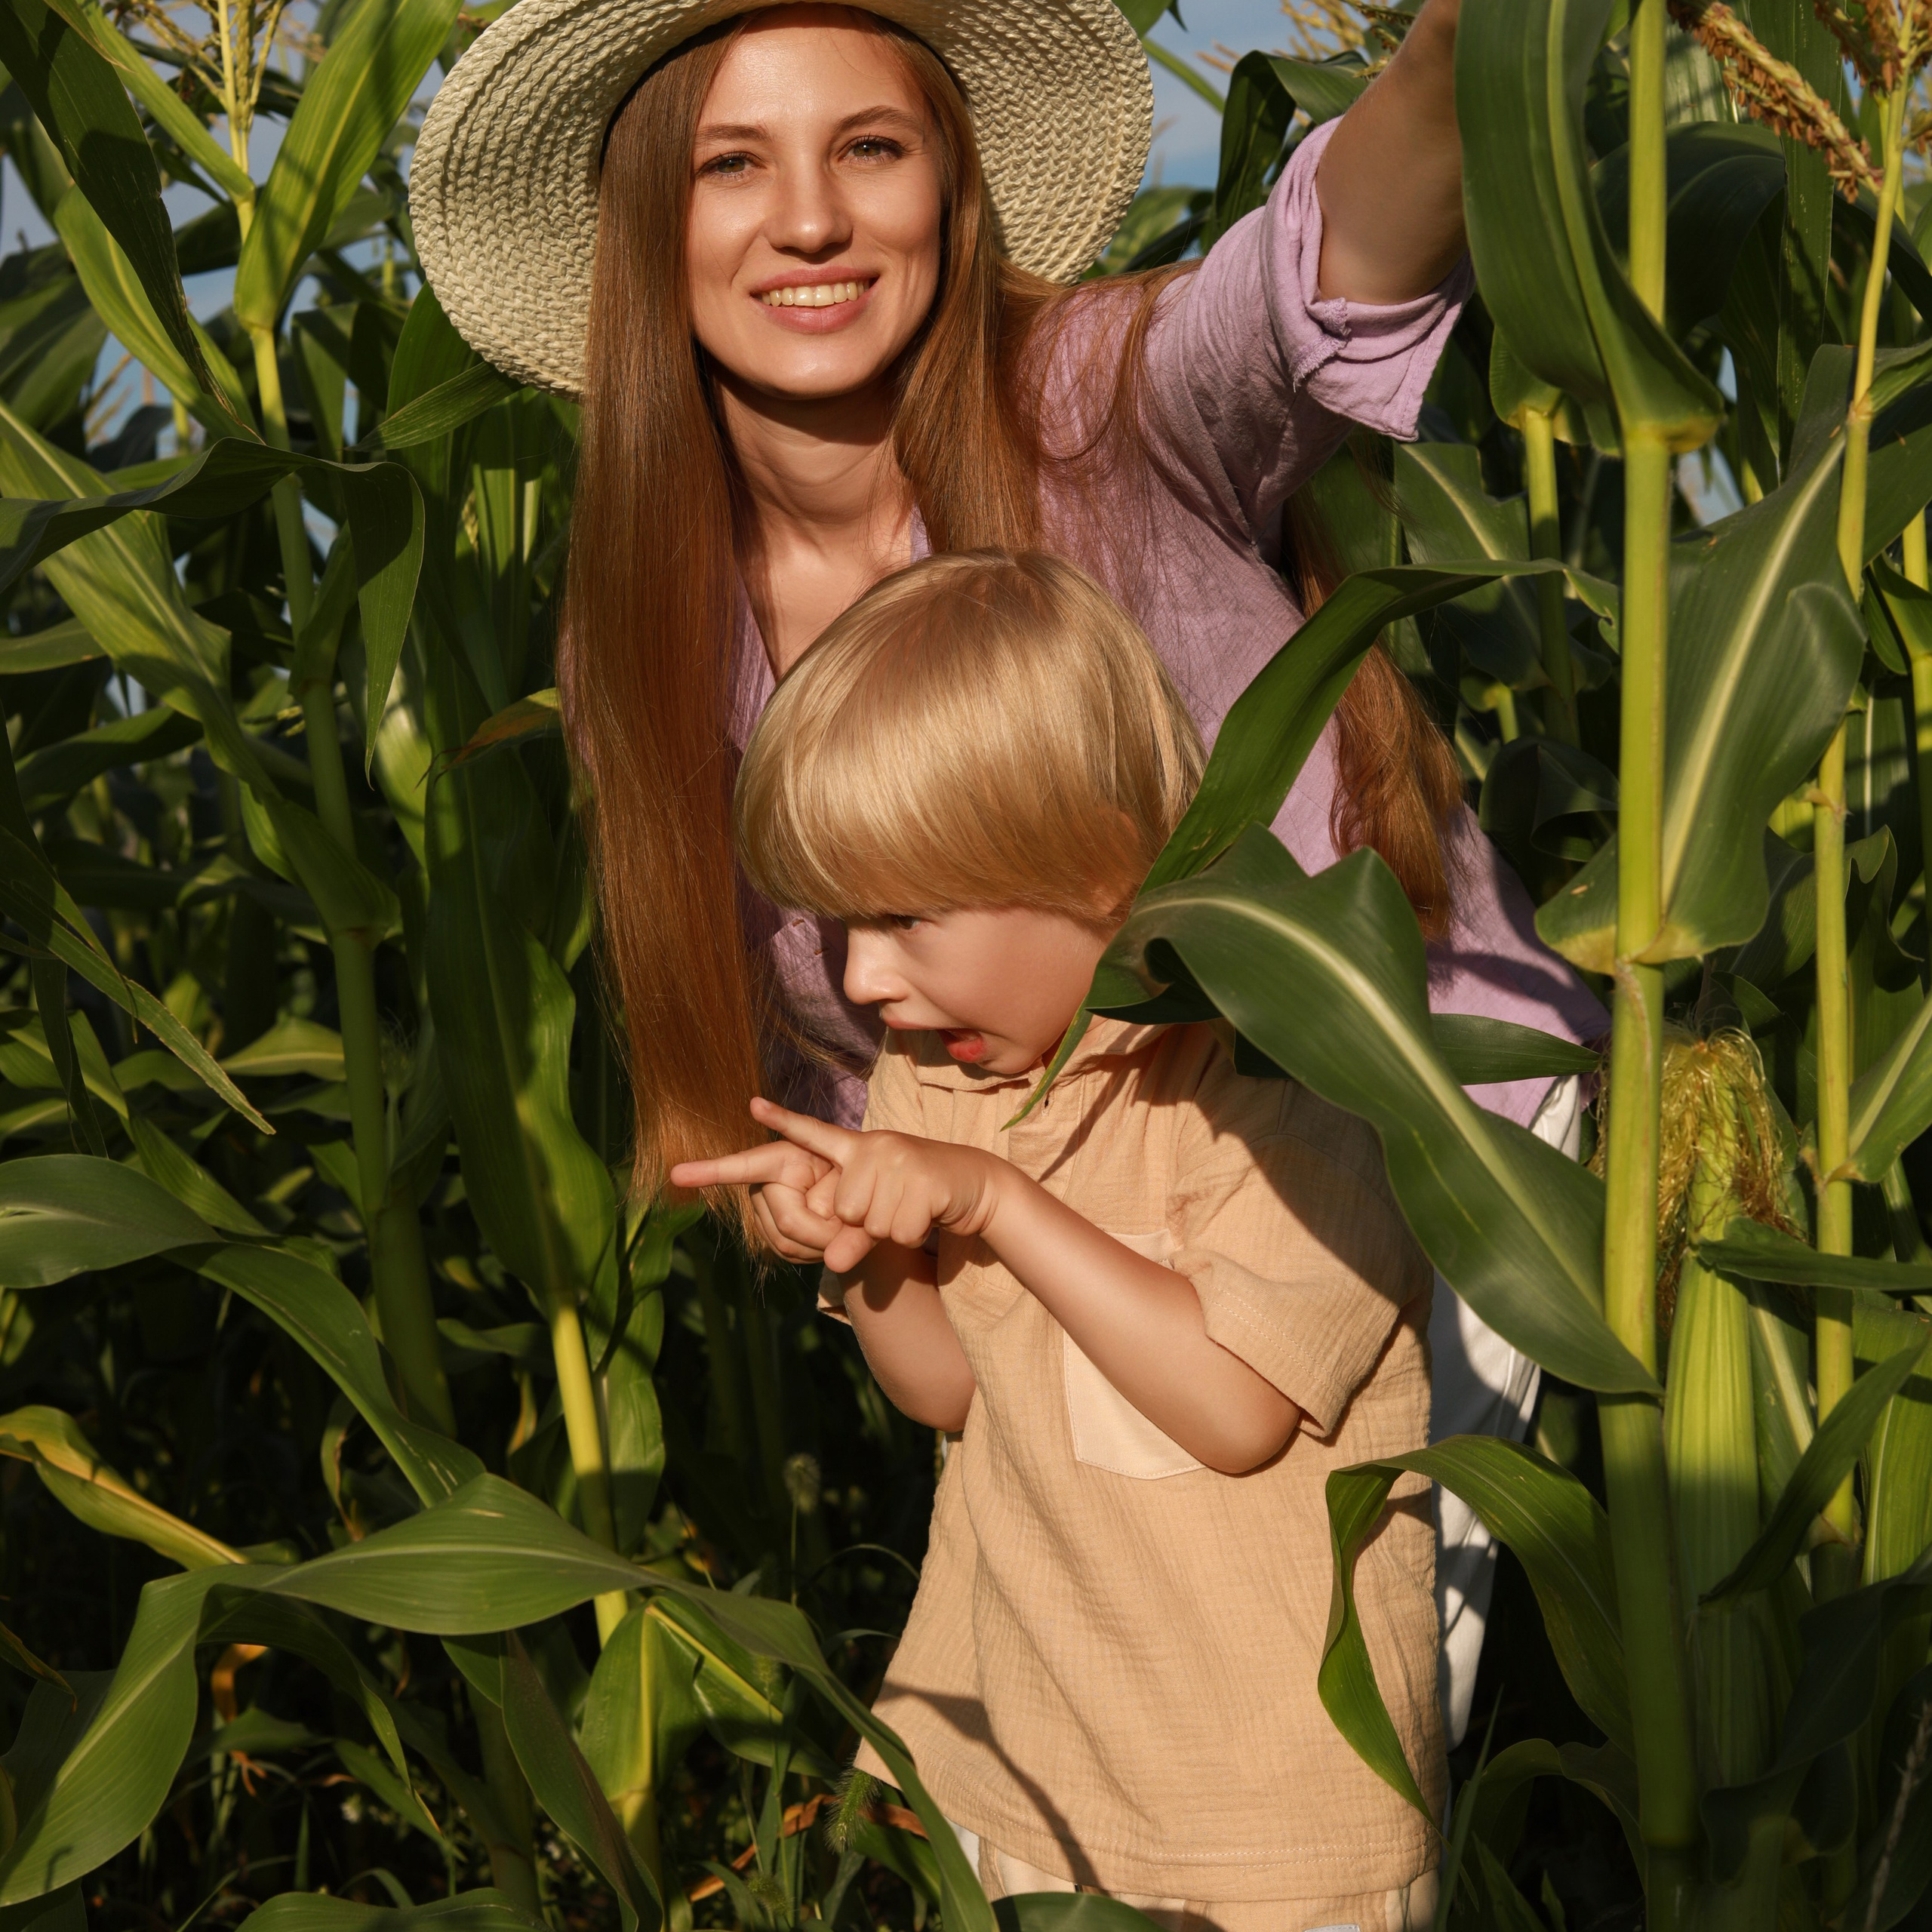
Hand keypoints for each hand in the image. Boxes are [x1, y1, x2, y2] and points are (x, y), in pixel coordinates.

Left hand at [669, 1097, 1002, 1271]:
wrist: (976, 1185)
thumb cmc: (918, 1198)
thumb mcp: (878, 1216)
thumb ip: (849, 1236)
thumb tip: (832, 1262)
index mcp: (858, 1149)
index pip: (813, 1135)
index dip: (781, 1121)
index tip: (751, 1104)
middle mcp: (875, 1147)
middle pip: (844, 1211)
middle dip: (868, 1224)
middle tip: (896, 1204)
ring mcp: (900, 1160)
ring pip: (872, 1224)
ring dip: (893, 1229)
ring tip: (913, 1206)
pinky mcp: (924, 1180)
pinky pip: (899, 1231)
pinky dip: (913, 1233)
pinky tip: (928, 1213)